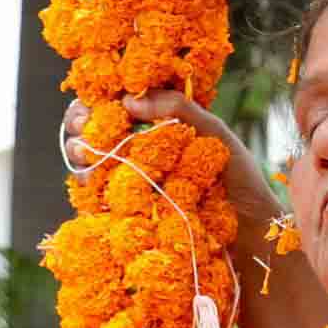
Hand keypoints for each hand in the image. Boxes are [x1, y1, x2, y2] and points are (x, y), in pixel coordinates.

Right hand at [61, 85, 277, 229]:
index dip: (100, 97)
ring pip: (85, 159)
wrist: (248, 230)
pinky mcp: (124, 211)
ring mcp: (128, 181)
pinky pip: (94, 195)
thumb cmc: (237, 178)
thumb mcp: (214, 133)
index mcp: (159, 124)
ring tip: (86, 149)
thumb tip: (129, 101)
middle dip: (81, 121)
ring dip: (79, 149)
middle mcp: (137, 150)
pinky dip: (87, 183)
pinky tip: (93, 178)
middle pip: (92, 128)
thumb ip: (178, 108)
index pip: (118, 102)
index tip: (98, 98)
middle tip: (87, 123)